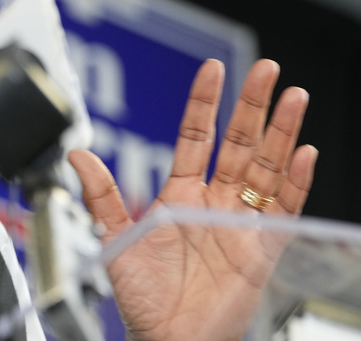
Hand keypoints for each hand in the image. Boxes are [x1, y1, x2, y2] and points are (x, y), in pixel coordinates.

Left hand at [69, 59, 316, 340]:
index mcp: (180, 195)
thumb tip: (77, 153)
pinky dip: (296, 181)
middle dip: (252, 105)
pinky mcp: (262, 249)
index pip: (196, 137)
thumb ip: (100, 194)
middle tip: (266, 68)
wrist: (167, 340)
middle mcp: (215, 202)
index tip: (212, 70)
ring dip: (281, 132)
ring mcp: (242, 223)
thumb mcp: (113, 238)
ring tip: (294, 97)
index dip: (204, 103)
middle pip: (239, 143)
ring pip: (267, 167)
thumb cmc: (142, 297)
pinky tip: (303, 153)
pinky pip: (284, 209)